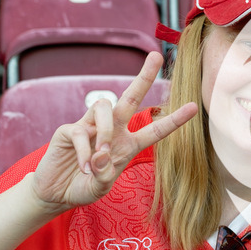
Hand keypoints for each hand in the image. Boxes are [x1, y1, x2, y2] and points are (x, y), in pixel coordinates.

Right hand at [31, 52, 197, 210]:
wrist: (56, 193)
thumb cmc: (83, 187)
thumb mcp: (101, 187)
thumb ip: (105, 175)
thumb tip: (101, 154)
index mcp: (128, 144)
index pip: (155, 129)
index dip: (174, 119)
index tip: (194, 106)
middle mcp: (112, 130)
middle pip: (131, 97)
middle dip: (144, 76)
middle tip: (156, 56)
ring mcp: (90, 127)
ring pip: (105, 107)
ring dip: (106, 132)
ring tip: (101, 157)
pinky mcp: (69, 130)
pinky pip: (81, 132)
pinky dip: (84, 152)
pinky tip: (83, 167)